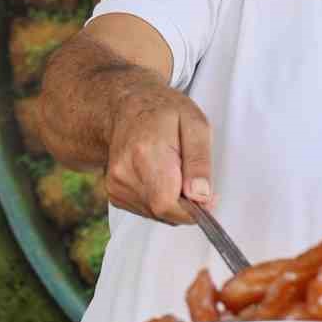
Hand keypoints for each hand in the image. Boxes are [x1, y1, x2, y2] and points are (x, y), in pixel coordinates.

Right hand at [106, 83, 213, 224]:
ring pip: (157, 214)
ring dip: (174, 202)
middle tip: (192, 178)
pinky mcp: (114, 193)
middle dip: (186, 204)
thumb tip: (201, 195)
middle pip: (164, 212)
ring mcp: (116, 185)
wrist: (126, 107)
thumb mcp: (195, 124)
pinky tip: (161, 177)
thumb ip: (200, 161)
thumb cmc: (163, 111)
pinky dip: (161, 200)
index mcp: (146, 154)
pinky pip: (148, 211)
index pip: (167, 204)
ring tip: (174, 171)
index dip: (192, 209)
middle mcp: (124, 173)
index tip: (206, 196)